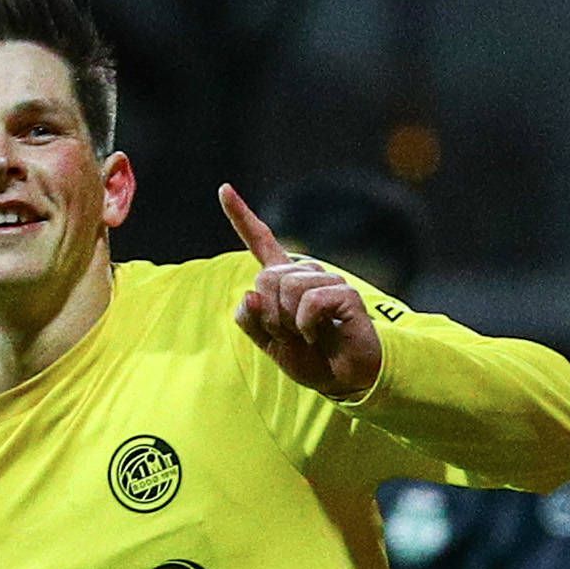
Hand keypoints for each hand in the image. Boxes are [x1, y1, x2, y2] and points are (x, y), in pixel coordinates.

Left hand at [219, 182, 385, 403]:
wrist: (345, 379)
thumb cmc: (311, 359)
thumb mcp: (269, 344)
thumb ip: (251, 322)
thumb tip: (250, 294)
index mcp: (286, 282)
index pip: (262, 243)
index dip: (242, 217)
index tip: (224, 189)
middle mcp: (306, 275)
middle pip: (265, 278)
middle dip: (268, 314)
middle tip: (287, 334)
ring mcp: (327, 282)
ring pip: (287, 288)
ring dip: (287, 322)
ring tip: (305, 336)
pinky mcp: (345, 294)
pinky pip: (310, 302)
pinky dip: (305, 325)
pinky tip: (317, 334)